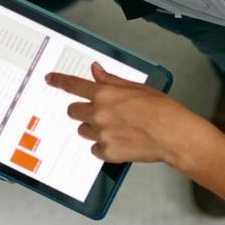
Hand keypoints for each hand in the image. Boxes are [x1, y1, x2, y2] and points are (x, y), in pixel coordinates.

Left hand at [45, 61, 185, 163]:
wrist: (174, 135)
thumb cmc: (161, 109)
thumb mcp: (136, 87)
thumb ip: (111, 80)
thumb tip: (95, 71)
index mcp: (105, 94)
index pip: (73, 85)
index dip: (59, 81)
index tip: (50, 79)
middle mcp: (98, 114)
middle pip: (74, 111)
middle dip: (83, 109)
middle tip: (101, 111)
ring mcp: (101, 135)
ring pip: (84, 130)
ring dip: (93, 128)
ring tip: (117, 128)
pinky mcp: (107, 153)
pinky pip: (95, 148)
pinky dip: (103, 146)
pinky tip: (120, 141)